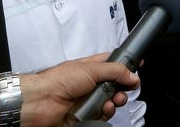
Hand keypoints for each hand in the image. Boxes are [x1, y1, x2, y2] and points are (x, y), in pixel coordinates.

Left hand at [21, 53, 138, 126]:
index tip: (138, 66)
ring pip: (110, 101)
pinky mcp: (85, 115)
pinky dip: (105, 113)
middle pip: (115, 85)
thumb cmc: (58, 80)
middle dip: (123, 87)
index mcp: (90, 67)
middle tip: (127, 88)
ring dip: (115, 101)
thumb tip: (132, 74)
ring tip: (113, 100)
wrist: (41, 102)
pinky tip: (103, 109)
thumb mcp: (91, 68)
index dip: (125, 64)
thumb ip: (115, 70)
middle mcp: (90, 83)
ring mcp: (87, 100)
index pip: (112, 63)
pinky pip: (102, 116)